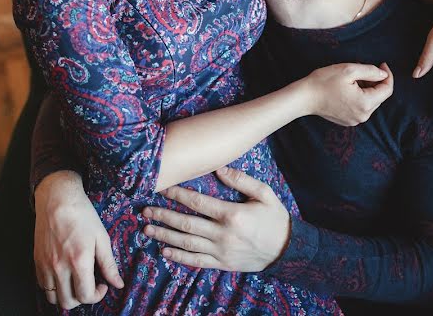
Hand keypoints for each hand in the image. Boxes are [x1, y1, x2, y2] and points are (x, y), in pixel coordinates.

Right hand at [34, 171, 123, 308]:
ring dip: (66, 296)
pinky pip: (43, 286)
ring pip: (53, 297)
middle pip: (68, 301)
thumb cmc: (82, 215)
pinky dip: (53, 287)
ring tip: (75, 283)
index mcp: (78, 261)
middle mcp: (59, 266)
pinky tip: (63, 276)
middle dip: (82, 299)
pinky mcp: (37, 260)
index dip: (97, 296)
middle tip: (89, 286)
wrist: (57, 199)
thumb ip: (109, 264)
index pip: (85, 295)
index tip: (102, 285)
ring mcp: (45, 264)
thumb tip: (118, 284)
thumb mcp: (101, 238)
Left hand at [142, 166, 289, 270]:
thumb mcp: (264, 194)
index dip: (177, 195)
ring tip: (147, 229)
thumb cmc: (275, 218)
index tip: (162, 188)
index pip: (198, 203)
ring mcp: (221, 251)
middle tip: (144, 211)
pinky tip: (164, 251)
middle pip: (186, 224)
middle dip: (163, 216)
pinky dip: (179, 257)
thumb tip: (219, 168)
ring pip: (187, 243)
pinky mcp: (222, 264)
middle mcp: (223, 234)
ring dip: (165, 236)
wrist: (288, 251)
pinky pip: (196, 262)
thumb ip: (242, 180)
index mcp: (232, 214)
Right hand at [303, 62, 393, 125]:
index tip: (382, 64)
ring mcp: (355, 120)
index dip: (387, 75)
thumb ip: (370, 71)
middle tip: (362, 69)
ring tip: (352, 79)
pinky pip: (360, 107)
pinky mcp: (348, 121)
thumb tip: (383, 74)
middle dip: (375, 82)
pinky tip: (347, 89)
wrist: (303, 98)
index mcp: (365, 104)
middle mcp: (363, 115)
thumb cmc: (323, 82)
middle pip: (379, 96)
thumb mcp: (348, 70)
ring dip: (367, 89)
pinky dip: (359, 97)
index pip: (387, 90)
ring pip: (370, 102)